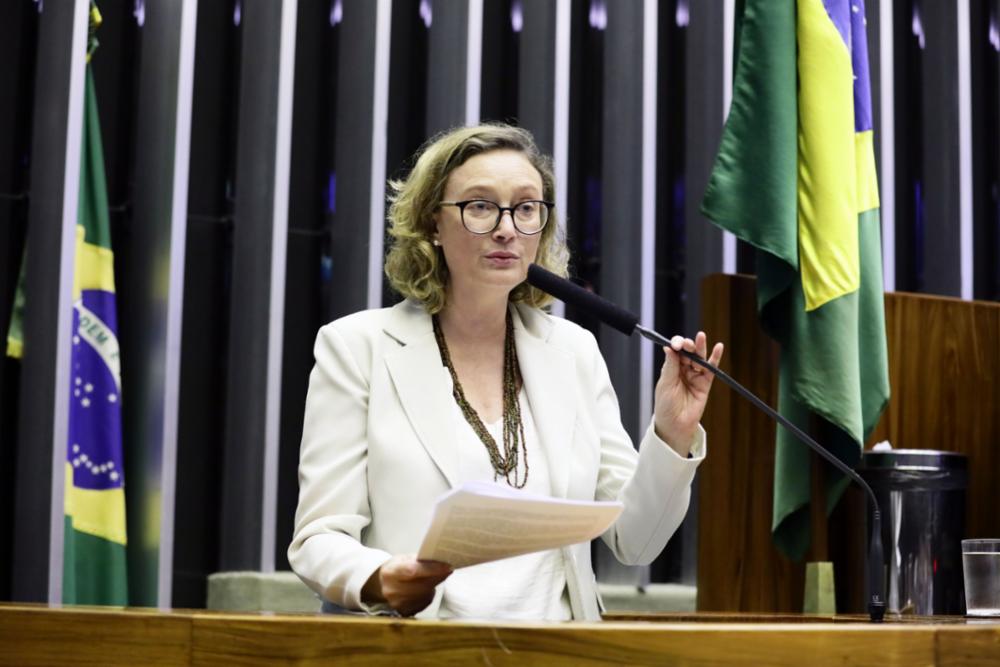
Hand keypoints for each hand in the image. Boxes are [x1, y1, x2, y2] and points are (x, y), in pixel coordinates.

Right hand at [361, 555, 451, 615]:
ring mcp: (398, 604)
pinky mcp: (405, 612)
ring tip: (435, 576)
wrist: (383, 585)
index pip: (413, 570)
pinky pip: (425, 602)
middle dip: (438, 576)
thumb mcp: (404, 558)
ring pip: (425, 594)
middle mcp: (391, 590)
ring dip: (434, 585)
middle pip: (422, 585)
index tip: (446, 566)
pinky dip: (429, 594)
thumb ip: (420, 560)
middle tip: (447, 568)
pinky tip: (426, 588)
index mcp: (390, 572)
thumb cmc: (396, 569)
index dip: (431, 569)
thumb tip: (441, 561)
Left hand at [653, 331, 723, 455]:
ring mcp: (694, 376)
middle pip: (688, 352)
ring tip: (701, 337)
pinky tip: (718, 348)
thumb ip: (670, 366)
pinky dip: (715, 358)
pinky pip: (711, 369)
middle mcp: (683, 370)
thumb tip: (669, 348)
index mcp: (670, 368)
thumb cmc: (666, 407)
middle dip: (688, 345)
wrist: (675, 426)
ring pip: (699, 358)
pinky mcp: (705, 383)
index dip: (676, 345)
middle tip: (687, 344)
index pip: (675, 351)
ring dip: (700, 347)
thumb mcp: (665, 385)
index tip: (675, 345)